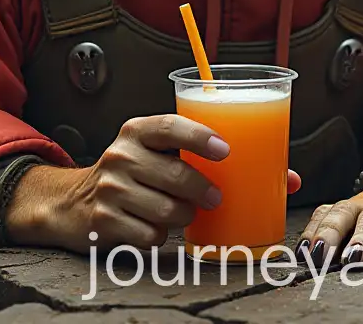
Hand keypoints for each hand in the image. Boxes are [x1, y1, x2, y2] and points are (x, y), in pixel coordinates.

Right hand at [4, 114, 301, 252]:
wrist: (74, 201)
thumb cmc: (138, 171)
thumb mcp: (162, 152)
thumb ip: (210, 157)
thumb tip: (288, 179)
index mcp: (138, 130)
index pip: (172, 126)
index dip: (200, 137)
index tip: (225, 150)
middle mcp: (121, 155)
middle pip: (176, 176)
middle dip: (203, 190)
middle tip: (216, 197)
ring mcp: (110, 190)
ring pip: (168, 211)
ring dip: (183, 216)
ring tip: (181, 209)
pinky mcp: (104, 222)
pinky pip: (151, 237)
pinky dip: (160, 236)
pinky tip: (151, 225)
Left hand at [296, 175, 362, 267]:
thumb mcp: (352, 222)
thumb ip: (332, 237)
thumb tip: (307, 262)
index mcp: (343, 209)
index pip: (322, 217)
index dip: (311, 234)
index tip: (302, 253)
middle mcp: (360, 208)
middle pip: (341, 217)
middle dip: (329, 235)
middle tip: (321, 256)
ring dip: (361, 240)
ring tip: (354, 258)